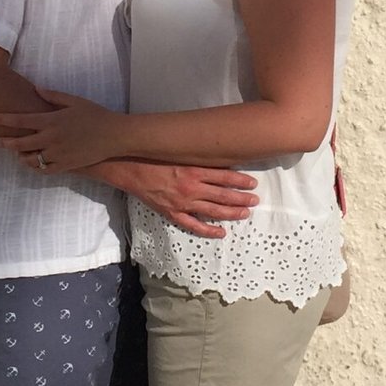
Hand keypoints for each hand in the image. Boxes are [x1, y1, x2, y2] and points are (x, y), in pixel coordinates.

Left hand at [0, 89, 123, 174]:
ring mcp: (58, 154)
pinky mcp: (66, 165)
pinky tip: (33, 163)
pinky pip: (44, 169)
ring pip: (30, 159)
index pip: (20, 120)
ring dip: (21, 156)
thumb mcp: (74, 101)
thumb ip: (53, 96)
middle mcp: (51, 139)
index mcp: (52, 120)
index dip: (3, 119)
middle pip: (20, 143)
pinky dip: (36, 167)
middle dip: (6, 142)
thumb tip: (36, 89)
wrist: (114, 135)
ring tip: (18, 153)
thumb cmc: (95, 114)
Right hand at [93, 160, 257, 239]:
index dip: (241, 180)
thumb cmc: (154, 157)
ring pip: (213, 211)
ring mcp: (183, 203)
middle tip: (255, 200)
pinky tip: (221, 232)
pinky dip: (209, 230)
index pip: (225, 176)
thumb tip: (218, 160)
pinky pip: (194, 225)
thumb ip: (198, 158)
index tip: (253, 183)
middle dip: (242, 198)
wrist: (130, 169)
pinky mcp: (173, 213)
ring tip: (245, 213)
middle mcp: (191, 188)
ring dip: (232, 213)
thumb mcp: (179, 153)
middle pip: (223, 195)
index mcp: (194, 170)